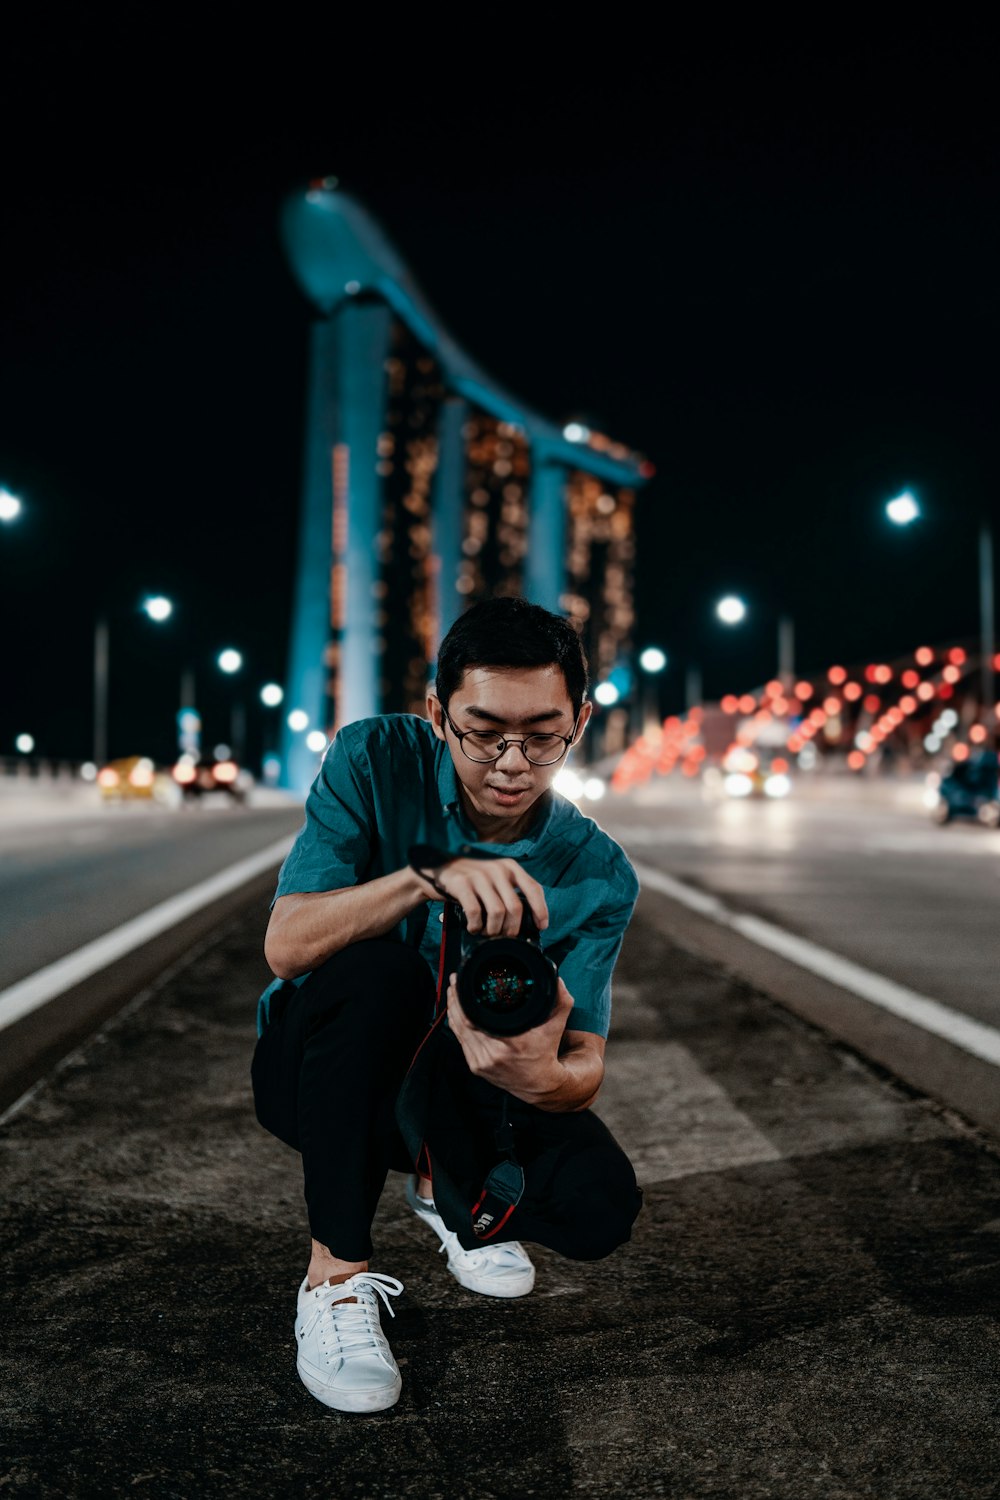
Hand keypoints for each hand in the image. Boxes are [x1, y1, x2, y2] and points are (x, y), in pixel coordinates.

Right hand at [419, 856, 547, 937]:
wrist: (438, 870)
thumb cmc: (472, 880)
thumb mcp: (495, 878)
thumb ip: (510, 892)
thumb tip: (530, 920)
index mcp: (510, 867)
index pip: (534, 888)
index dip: (541, 910)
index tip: (541, 926)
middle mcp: (497, 869)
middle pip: (516, 907)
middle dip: (513, 928)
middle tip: (505, 936)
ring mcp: (479, 876)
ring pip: (497, 912)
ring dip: (494, 930)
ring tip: (487, 932)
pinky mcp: (462, 884)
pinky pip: (475, 912)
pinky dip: (476, 926)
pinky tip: (473, 928)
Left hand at [446, 973, 574, 1099]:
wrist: (540, 1084)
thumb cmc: (546, 1053)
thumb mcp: (556, 1026)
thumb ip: (560, 1001)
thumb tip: (556, 979)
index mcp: (510, 1043)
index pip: (474, 1017)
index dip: (463, 998)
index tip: (462, 981)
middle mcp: (492, 1055)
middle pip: (462, 1022)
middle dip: (455, 999)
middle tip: (455, 980)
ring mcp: (481, 1062)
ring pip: (458, 1031)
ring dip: (452, 1009)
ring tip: (452, 991)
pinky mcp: (475, 1067)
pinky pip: (460, 1041)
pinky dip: (456, 1025)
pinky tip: (455, 1012)